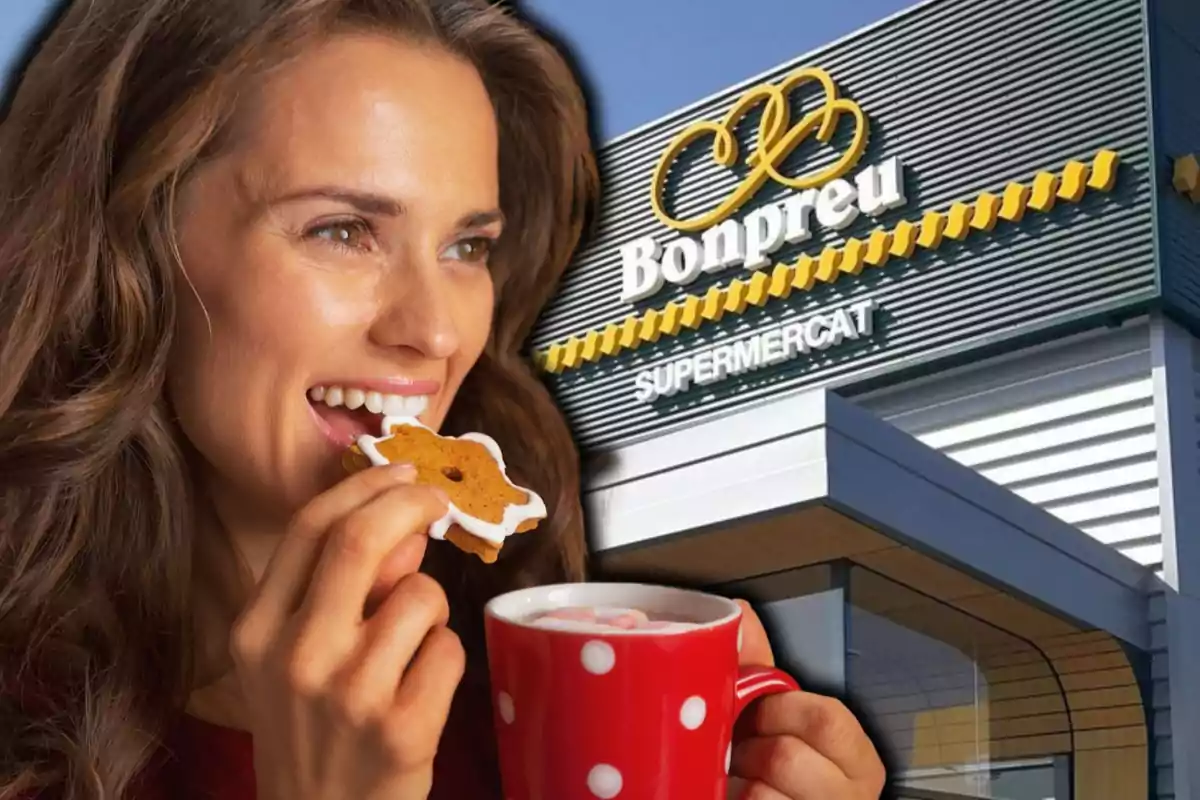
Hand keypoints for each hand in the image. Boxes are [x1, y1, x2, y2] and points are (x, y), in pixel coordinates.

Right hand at [229, 463, 462, 799]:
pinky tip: (421, 686)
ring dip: (431, 603)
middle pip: (361, 541)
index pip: (310, 529)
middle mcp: (298, 658)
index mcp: (258, 632)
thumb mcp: (295, 656)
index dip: (364, 486)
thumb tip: (402, 522)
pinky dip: (446, 655)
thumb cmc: (312, 730)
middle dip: (410, 504)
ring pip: (421, 595)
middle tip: (437, 501)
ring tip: (411, 642)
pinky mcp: (404, 728)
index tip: (402, 472)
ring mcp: (352, 695)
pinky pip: (450, 649)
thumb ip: (336, 588)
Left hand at [728, 600, 885, 799]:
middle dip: (753, 747)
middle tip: (742, 750)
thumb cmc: (770, 766)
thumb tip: (740, 612)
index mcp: (857, 758)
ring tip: (738, 778)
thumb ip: (760, 667)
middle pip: (787, 756)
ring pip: (764, 793)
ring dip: (738, 780)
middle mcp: (852, 795)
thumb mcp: (772, 716)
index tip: (761, 713)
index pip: (827, 719)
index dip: (780, 711)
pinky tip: (737, 798)